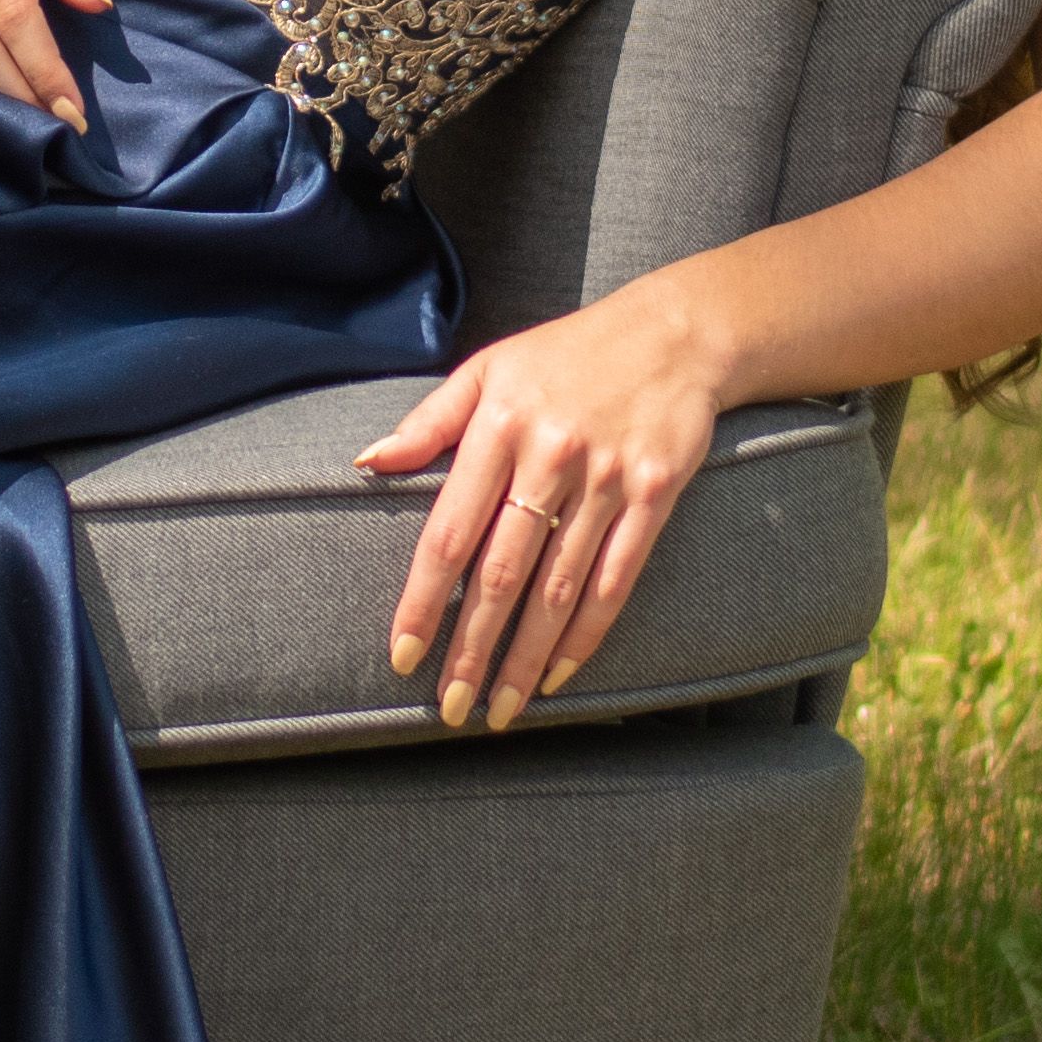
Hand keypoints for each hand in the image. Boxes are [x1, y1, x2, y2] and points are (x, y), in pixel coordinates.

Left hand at [358, 284, 728, 729]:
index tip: (403, 654)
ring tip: (500, 708)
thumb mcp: (489, 367)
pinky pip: (616, 580)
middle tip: (450, 707)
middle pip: (503, 572)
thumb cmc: (567, 354)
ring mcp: (606, 479)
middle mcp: (550, 456)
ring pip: (558, 588)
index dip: (424, 600)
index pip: (449, 532)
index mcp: (498, 426)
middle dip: (472, 647)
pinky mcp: (655, 495)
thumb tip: (366, 463)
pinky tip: (560, 674)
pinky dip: (587, 633)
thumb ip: (429, 421)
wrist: (675, 333)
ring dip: (527, 657)